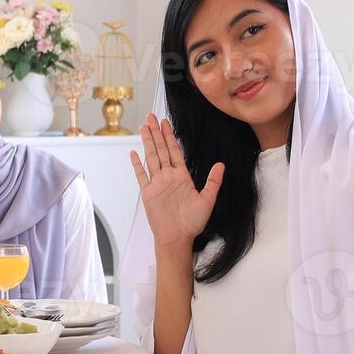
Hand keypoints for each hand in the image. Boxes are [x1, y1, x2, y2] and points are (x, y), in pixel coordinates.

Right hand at [129, 113, 223, 249]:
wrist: (178, 238)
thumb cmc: (193, 223)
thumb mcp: (208, 200)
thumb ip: (213, 182)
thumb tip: (220, 165)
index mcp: (182, 176)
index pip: (174, 151)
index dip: (170, 136)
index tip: (166, 122)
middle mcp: (168, 176)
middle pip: (160, 149)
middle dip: (156, 132)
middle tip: (151, 116)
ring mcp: (157, 183)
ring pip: (150, 157)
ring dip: (147, 142)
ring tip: (143, 127)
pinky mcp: (148, 192)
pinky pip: (141, 175)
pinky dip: (137, 164)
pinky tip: (133, 153)